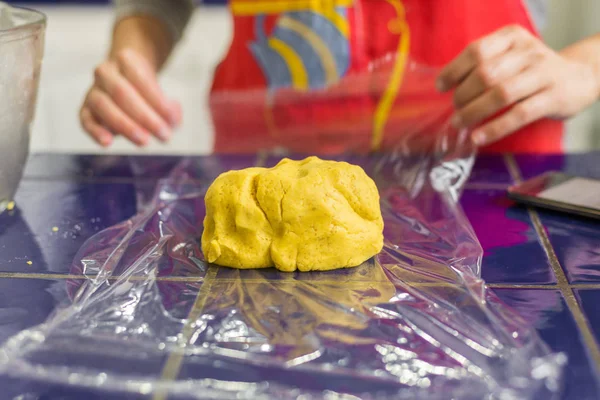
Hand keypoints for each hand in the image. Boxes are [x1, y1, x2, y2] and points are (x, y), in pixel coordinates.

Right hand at [80, 49, 181, 146]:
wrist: (124, 79)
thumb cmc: (146, 88)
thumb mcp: (161, 91)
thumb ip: (170, 108)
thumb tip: (173, 121)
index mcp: (126, 60)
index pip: (141, 78)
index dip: (158, 101)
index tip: (173, 120)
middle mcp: (105, 73)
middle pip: (122, 93)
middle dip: (145, 117)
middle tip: (164, 135)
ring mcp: (93, 91)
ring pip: (103, 106)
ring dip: (125, 126)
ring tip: (144, 141)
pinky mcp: (86, 109)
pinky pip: (86, 120)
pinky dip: (95, 132)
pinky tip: (108, 143)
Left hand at [437, 25, 599, 146]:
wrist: (579, 77)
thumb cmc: (531, 71)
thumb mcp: (510, 56)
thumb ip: (483, 65)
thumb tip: (446, 87)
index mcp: (512, 38)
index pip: (477, 51)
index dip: (454, 70)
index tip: (441, 87)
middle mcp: (528, 52)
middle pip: (486, 74)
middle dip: (463, 95)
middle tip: (455, 108)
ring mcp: (543, 74)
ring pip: (501, 94)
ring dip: (474, 112)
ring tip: (459, 122)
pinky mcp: (553, 98)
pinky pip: (519, 115)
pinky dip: (495, 128)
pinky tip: (478, 137)